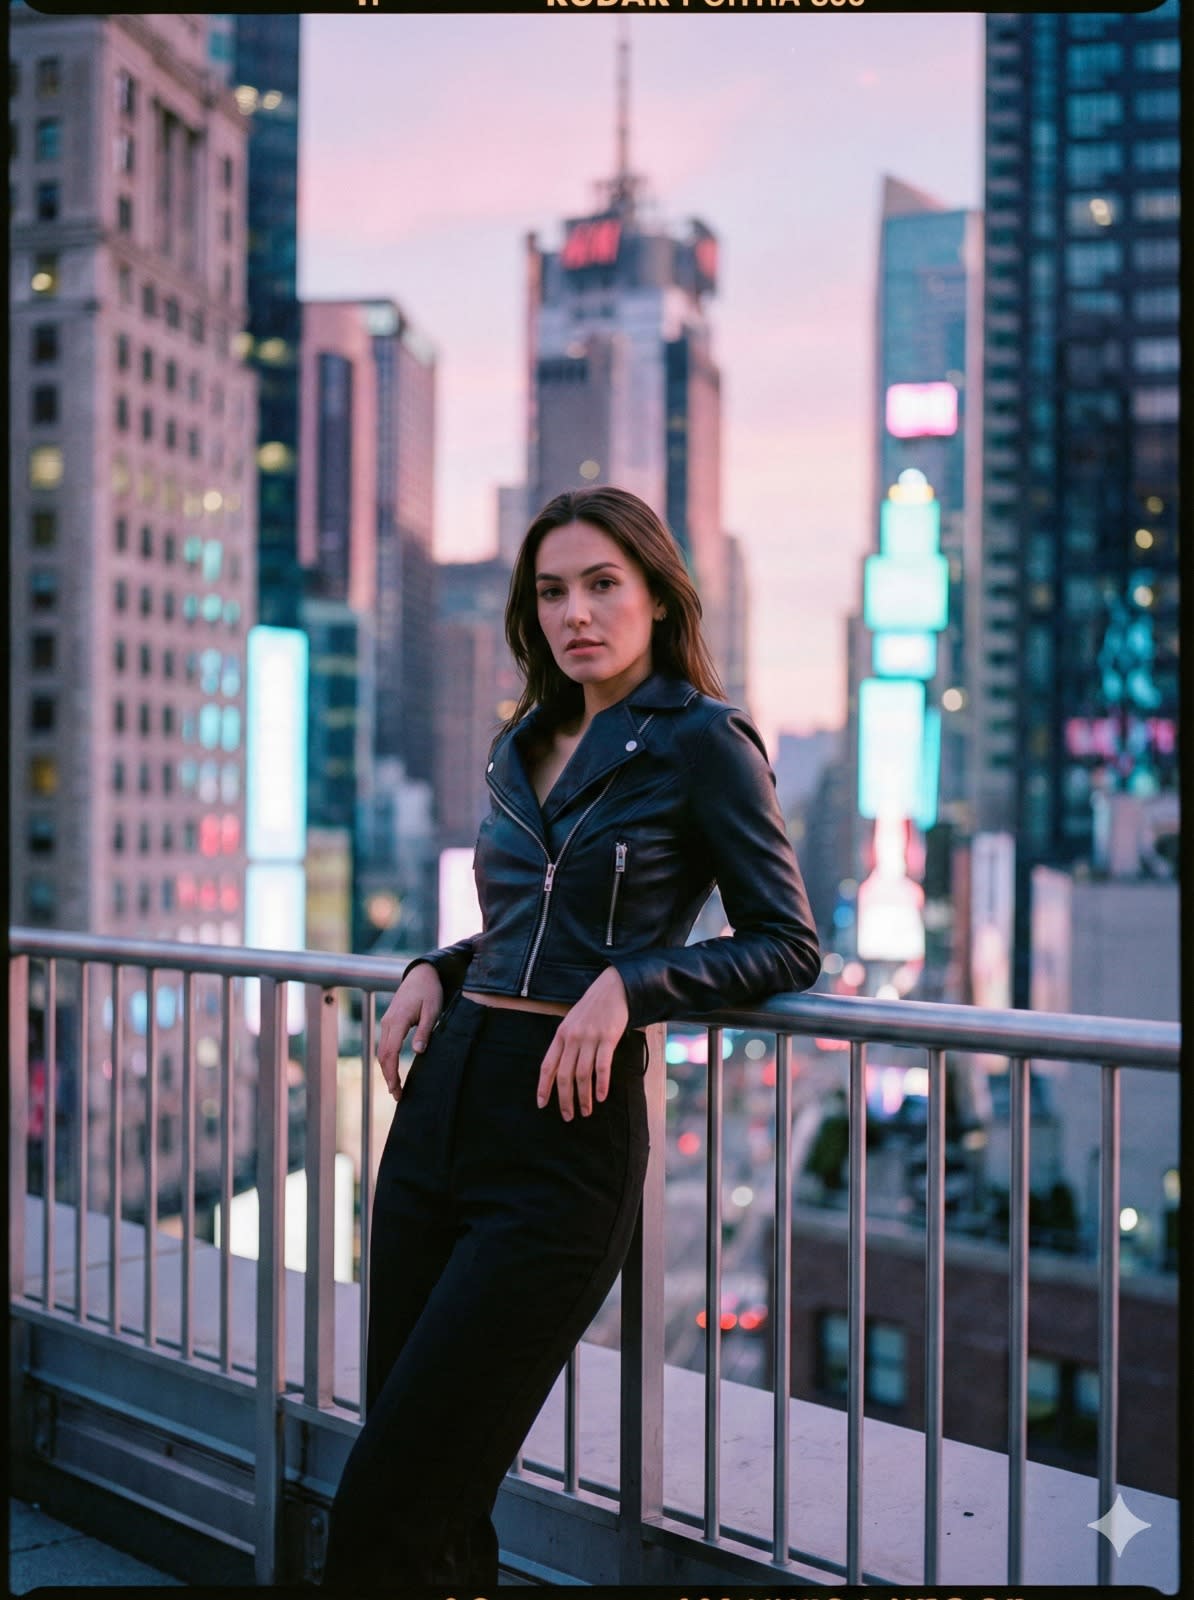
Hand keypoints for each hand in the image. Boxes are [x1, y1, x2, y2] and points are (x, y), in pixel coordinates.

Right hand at [376, 964, 443, 1102]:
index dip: (391, 1073)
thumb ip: (424, 1031)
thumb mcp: (432, 1010)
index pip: (390, 1053)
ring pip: (382, 1051)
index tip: (396, 1089)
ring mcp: (387, 1021)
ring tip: (395, 1087)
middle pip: (382, 1055)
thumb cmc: (430, 991)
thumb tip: (418, 1052)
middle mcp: (388, 1022)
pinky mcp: (390, 1021)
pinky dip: (387, 1059)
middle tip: (397, 1095)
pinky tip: (394, 1069)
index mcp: (398, 1021)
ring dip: (386, 1069)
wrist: (422, 974)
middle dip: (388, 1076)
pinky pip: (385, 1044)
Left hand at [536, 967, 629, 1120]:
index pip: (547, 1066)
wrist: (613, 987)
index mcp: (561, 1035)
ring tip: (586, 1111)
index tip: (542, 1104)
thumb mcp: (572, 1022)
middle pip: (564, 1075)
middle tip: (568, 1116)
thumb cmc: (593, 1007)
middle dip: (565, 1099)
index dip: (543, 1087)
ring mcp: (589, 1038)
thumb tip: (562, 1069)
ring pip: (582, 1074)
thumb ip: (566, 1043)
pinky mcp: (607, 1038)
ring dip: (583, 1097)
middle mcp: (572, 1038)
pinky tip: (601, 1097)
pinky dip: (601, 1084)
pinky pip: (602, 1066)